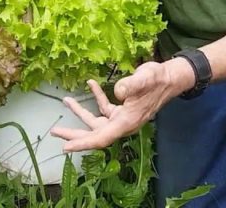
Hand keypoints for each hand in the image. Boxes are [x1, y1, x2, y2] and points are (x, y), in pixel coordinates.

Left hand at [50, 59, 194, 151]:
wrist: (171, 78)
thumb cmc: (158, 79)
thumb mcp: (145, 78)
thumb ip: (131, 85)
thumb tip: (118, 92)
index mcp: (126, 122)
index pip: (101, 138)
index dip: (82, 143)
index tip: (66, 147)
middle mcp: (123, 123)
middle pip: (95, 134)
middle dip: (75, 134)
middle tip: (55, 132)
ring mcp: (123, 117)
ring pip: (97, 121)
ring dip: (81, 112)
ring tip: (66, 101)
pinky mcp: (124, 108)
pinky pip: (105, 107)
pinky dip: (97, 97)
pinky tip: (90, 84)